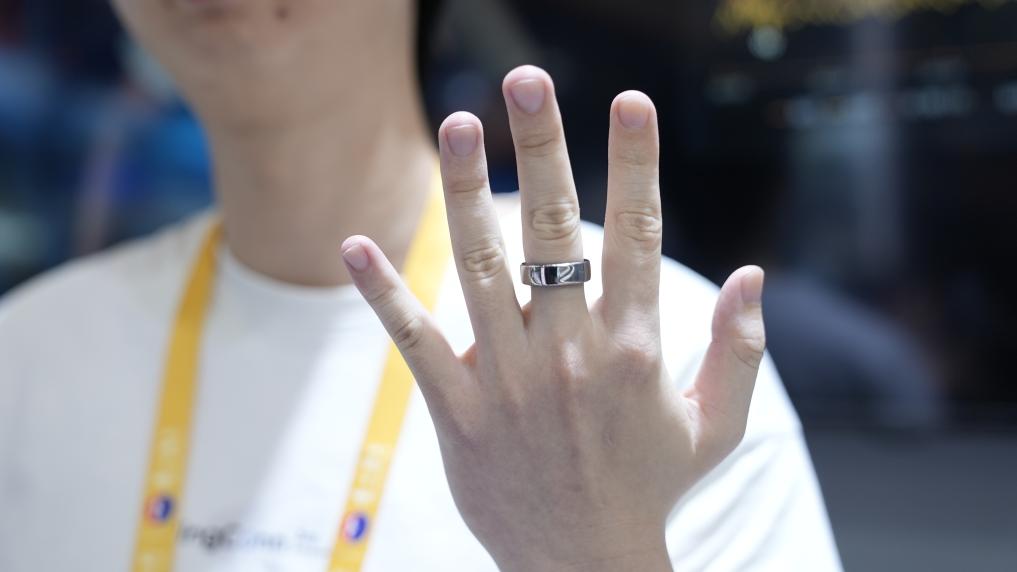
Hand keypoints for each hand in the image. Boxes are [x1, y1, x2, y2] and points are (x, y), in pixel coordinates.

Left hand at [341, 65, 765, 571]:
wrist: (584, 566)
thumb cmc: (651, 488)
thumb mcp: (717, 427)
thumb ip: (739, 348)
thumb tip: (753, 273)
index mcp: (634, 349)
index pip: (634, 235)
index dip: (634, 163)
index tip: (630, 102)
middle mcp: (569, 354)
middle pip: (551, 231)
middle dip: (540, 149)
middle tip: (523, 80)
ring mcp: (509, 381)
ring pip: (479, 269)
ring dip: (461, 193)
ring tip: (454, 126)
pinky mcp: (458, 412)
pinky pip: (415, 342)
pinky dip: (383, 294)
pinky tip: (356, 243)